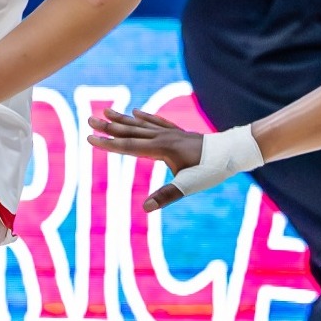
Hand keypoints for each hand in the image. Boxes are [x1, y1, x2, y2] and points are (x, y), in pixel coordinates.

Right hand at [86, 108, 204, 209]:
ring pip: (141, 123)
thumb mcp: (189, 186)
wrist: (231, 152)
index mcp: (161, 149)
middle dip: (109, 127)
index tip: (90, 138)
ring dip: (122, 119)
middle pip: (130, 131)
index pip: (128, 146)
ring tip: (106, 111)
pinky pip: (156, 121)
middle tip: (89, 120)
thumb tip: (146, 208)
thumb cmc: (210, 170)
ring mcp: (170, 132)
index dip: (108, 143)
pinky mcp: (178, 132)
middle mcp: (162, 137)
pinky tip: (136, 112)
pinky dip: (144, 117)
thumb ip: (166, 195)